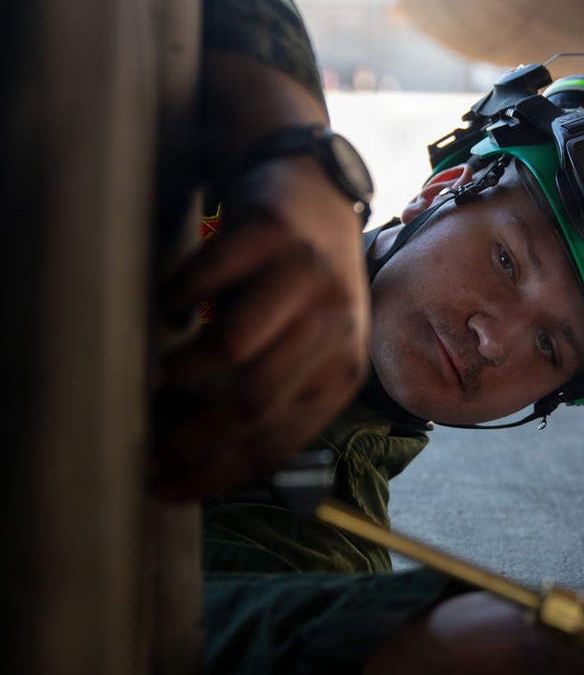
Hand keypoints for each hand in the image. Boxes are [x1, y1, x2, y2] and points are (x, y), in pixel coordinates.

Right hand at [152, 153, 369, 499]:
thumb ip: (272, 396)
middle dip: (191, 435)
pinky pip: (207, 280)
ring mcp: (305, 274)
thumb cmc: (301, 285)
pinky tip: (173, 309)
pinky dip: (178, 300)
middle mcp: (333, 323)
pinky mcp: (270, 231)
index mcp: (343, 367)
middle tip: (149, 444)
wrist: (316, 189)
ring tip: (170, 371)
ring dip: (186, 370)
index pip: (279, 439)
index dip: (215, 471)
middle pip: (254, 401)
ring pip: (234, 348)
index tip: (164, 486)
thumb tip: (197, 464)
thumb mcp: (307, 347)